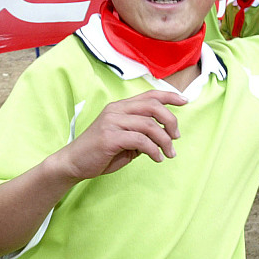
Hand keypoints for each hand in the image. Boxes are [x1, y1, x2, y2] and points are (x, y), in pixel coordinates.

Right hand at [57, 90, 185, 179]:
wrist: (73, 163)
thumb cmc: (100, 152)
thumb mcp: (124, 141)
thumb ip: (141, 135)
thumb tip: (163, 136)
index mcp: (119, 107)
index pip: (149, 95)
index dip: (169, 96)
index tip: (184, 101)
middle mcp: (116, 110)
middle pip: (153, 106)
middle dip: (170, 120)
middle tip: (176, 137)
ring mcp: (111, 122)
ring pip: (149, 124)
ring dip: (164, 140)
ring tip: (168, 153)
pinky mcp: (109, 137)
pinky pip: (140, 140)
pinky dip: (153, 150)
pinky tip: (156, 158)